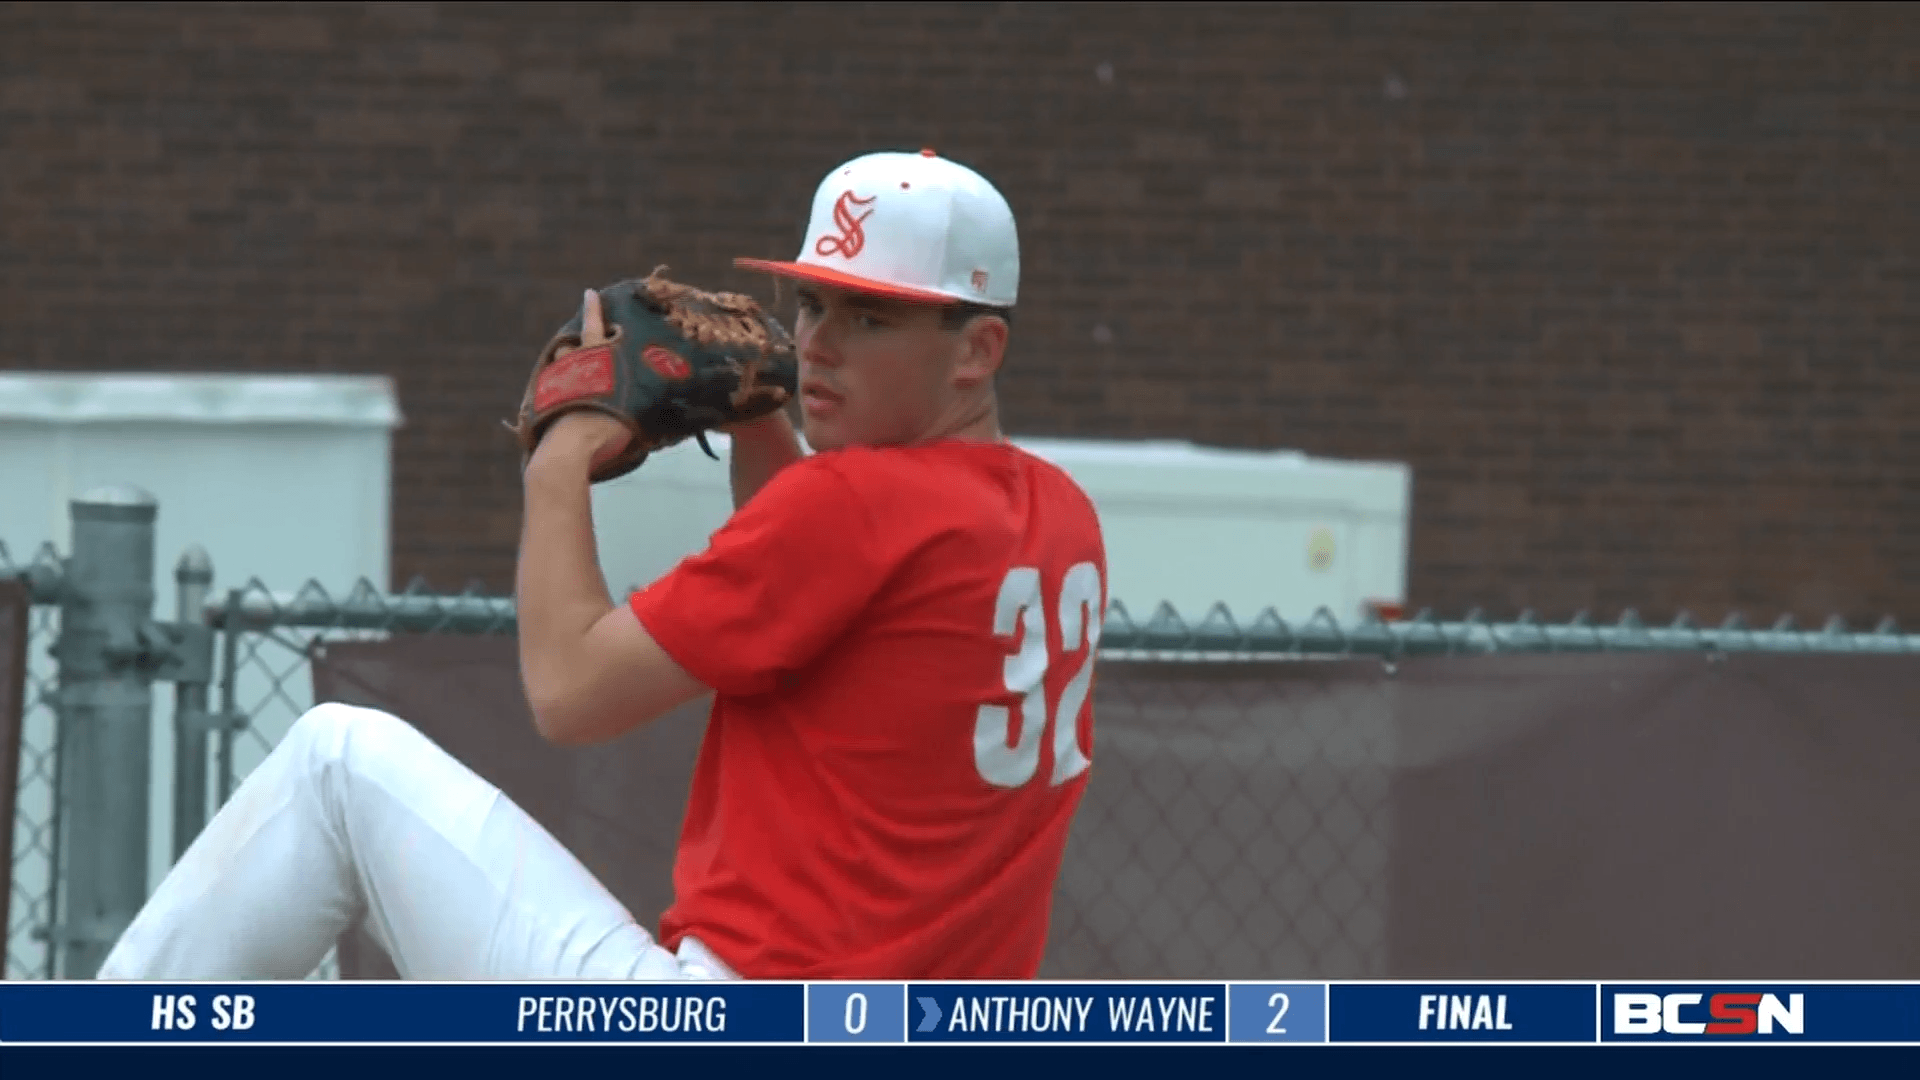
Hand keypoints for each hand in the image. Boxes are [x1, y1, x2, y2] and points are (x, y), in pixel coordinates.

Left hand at [532, 288, 634, 474]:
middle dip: (579, 342)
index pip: (595, 327)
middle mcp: (572, 365)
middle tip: (584, 340)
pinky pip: (554, 388)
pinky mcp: (545, 402)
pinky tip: (569, 401)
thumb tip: (661, 393)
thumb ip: (643, 399)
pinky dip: (561, 389)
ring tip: (576, 372)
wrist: (570, 447)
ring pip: (559, 365)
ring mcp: (555, 382)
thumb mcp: (634, 411)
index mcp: (595, 359)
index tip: (589, 293)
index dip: (594, 310)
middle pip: (572, 347)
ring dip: (567, 364)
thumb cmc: (607, 428)